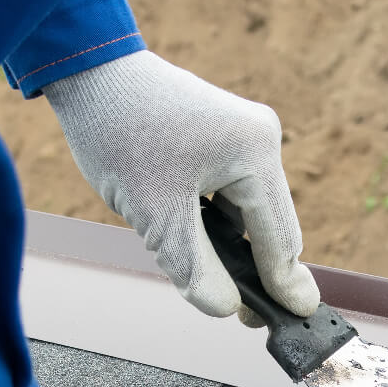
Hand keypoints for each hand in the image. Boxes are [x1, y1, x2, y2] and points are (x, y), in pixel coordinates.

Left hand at [43, 51, 318, 318]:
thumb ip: (194, 267)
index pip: (279, 236)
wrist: (87, 68)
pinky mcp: (229, 136)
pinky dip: (221, 223)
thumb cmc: (117, 131)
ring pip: (252, 212)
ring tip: (218, 283)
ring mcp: (248, 135)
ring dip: (236, 247)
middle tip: (249, 316)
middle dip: (258, 269)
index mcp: (255, 153)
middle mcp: (262, 139)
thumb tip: (227, 308)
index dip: (284, 282)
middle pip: (271, 225)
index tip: (300, 318)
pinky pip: (235, 194)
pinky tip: (202, 243)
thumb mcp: (154, 214)